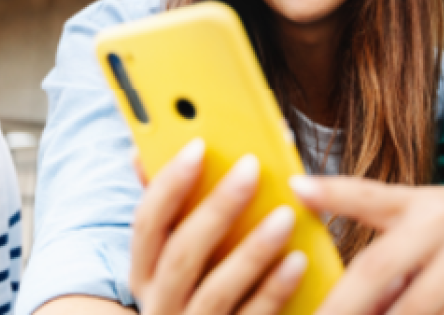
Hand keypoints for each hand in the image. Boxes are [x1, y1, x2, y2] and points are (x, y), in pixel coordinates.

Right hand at [129, 138, 307, 313]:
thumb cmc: (201, 285)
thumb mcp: (177, 253)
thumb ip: (171, 208)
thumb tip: (146, 151)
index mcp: (145, 271)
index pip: (146, 223)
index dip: (169, 183)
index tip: (199, 145)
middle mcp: (160, 303)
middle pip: (181, 254)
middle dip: (216, 208)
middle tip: (251, 167)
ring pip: (215, 291)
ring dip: (252, 250)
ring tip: (286, 214)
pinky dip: (274, 290)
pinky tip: (298, 260)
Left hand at [291, 177, 443, 314]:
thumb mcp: (425, 209)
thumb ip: (379, 231)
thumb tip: (336, 271)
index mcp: (416, 202)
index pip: (368, 193)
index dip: (331, 191)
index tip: (295, 188)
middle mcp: (441, 223)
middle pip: (381, 268)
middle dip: (344, 305)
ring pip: (418, 306)